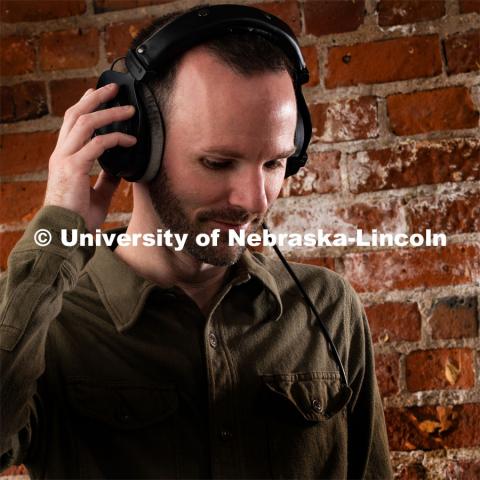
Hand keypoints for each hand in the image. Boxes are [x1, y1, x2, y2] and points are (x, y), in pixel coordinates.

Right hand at [44, 83, 136, 231]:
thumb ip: (106, 179)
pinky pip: (97, 145)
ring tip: (128, 108)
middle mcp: (62, 153)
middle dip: (95, 98)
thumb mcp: (96, 194)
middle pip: (76, 115)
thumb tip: (120, 169)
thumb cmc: (77, 217)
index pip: (72, 124)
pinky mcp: (73, 168)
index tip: (98, 95)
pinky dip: (116, 139)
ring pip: (85, 123)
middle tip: (114, 87)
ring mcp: (65, 159)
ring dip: (108, 112)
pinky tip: (131, 141)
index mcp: (64, 158)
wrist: (64, 234)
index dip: (85, 106)